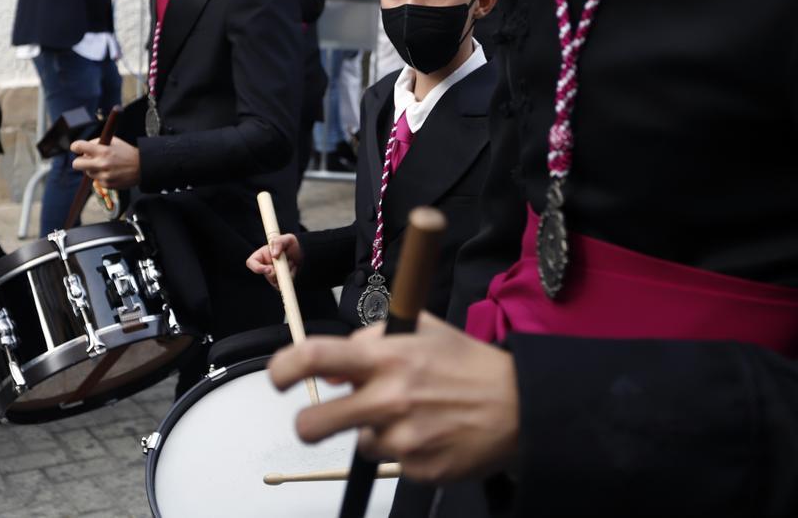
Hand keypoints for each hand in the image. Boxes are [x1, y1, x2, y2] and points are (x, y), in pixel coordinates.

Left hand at [71, 137, 140, 188]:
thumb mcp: (114, 141)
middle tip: (84, 159)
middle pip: (76, 164)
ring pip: (87, 172)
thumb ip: (97, 142)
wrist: (142, 167)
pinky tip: (111, 172)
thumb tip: (83, 148)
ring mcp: (104, 176)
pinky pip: (96, 180)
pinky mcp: (107, 184)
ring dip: (92, 169)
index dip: (75, 147)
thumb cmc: (127, 153)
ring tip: (104, 165)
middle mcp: (101, 164)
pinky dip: (100, 176)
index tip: (77, 148)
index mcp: (102, 151)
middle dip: (78, 161)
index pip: (78, 147)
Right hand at [245, 233, 302, 288]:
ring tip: (292, 262)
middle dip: (279, 271)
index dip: (257, 268)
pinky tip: (294, 268)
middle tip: (289, 262)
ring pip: (275, 281)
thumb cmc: (292, 245)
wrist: (303, 254)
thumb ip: (278, 242)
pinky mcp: (279, 281)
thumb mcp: (287, 238)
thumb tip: (274, 254)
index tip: (269, 269)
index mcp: (262, 255)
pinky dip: (291, 277)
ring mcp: (272, 275)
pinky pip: (282, 284)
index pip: (251, 263)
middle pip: (266, 275)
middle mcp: (265, 265)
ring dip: (287, 272)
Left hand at [268, 312, 520, 482]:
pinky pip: (390, 462)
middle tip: (317, 421)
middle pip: (312, 423)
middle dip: (307, 425)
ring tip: (409, 417)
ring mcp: (403, 438)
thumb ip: (373, 338)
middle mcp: (390, 397)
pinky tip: (430, 433)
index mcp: (387, 357)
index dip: (282, 369)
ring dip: (373, 432)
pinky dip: (403, 450)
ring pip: (357, 443)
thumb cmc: (469, 364)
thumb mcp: (422, 329)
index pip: (314, 357)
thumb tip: (334, 363)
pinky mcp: (417, 469)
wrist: (520, 407)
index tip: (277, 379)